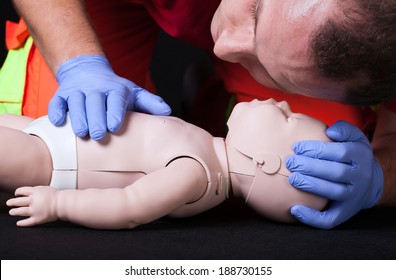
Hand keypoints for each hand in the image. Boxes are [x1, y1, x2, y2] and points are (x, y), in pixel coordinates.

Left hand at [7, 186, 57, 226]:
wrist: (64, 204)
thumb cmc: (56, 196)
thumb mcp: (45, 188)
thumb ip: (35, 190)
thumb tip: (24, 192)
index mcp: (36, 192)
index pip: (21, 191)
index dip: (17, 192)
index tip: (16, 194)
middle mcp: (34, 201)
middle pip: (18, 201)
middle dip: (11, 202)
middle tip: (9, 203)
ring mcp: (35, 210)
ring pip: (20, 211)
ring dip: (14, 212)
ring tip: (12, 212)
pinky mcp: (38, 219)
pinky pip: (27, 222)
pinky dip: (21, 223)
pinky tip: (18, 223)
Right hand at [48, 55, 170, 139]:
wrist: (87, 72)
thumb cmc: (115, 91)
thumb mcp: (135, 94)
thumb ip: (150, 103)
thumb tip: (168, 112)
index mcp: (115, 90)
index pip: (116, 99)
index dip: (115, 112)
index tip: (115, 126)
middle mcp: (95, 89)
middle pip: (94, 102)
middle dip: (96, 118)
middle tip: (99, 135)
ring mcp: (77, 91)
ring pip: (75, 102)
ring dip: (77, 117)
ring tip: (81, 133)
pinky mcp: (62, 95)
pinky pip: (56, 102)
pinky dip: (56, 111)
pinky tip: (58, 122)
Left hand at [286, 120, 383, 228]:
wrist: (369, 181)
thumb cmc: (353, 155)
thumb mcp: (354, 138)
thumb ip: (344, 129)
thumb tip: (331, 131)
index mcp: (360, 156)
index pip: (340, 152)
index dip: (317, 150)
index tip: (297, 147)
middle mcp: (360, 177)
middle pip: (335, 172)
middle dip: (311, 167)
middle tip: (291, 162)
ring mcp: (353, 196)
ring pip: (333, 193)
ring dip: (311, 186)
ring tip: (292, 178)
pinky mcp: (345, 212)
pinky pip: (330, 219)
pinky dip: (312, 217)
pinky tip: (294, 210)